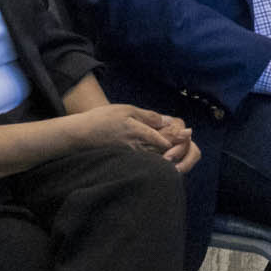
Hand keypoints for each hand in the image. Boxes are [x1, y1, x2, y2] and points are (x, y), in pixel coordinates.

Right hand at [72, 103, 197, 166]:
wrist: (81, 135)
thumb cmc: (102, 119)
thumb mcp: (126, 110)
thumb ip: (146, 116)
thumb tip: (165, 120)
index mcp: (138, 132)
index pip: (163, 138)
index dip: (177, 137)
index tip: (188, 134)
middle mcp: (136, 146)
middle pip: (162, 149)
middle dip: (176, 146)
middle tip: (187, 140)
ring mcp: (131, 155)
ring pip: (154, 157)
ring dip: (168, 153)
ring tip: (179, 149)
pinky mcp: (125, 159)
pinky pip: (145, 160)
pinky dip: (155, 158)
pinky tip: (161, 155)